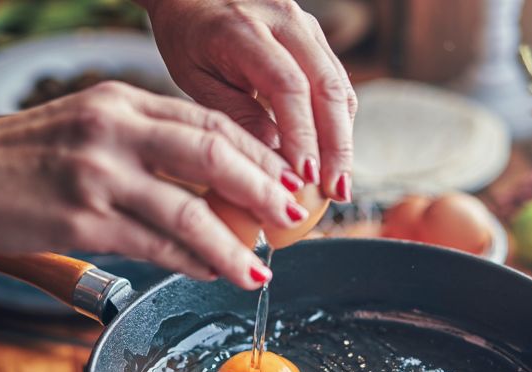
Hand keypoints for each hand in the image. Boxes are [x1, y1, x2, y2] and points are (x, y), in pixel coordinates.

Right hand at [0, 82, 310, 289]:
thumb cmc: (26, 156)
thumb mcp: (91, 128)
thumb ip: (149, 144)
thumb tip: (213, 184)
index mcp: (122, 102)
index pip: (209, 122)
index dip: (257, 154)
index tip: (285, 179)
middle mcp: (115, 130)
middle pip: (213, 154)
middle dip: (264, 189)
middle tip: (292, 216)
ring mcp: (99, 175)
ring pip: (191, 210)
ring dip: (234, 245)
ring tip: (260, 268)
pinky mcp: (83, 220)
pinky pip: (156, 245)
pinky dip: (192, 261)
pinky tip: (212, 272)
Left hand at [145, 0, 357, 201]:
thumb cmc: (188, 38)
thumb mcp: (196, 79)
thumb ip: (235, 114)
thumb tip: (276, 159)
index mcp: (244, 29)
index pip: (288, 86)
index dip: (302, 135)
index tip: (305, 178)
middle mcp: (285, 20)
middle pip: (327, 87)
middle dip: (336, 146)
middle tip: (336, 191)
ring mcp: (306, 26)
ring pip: (339, 87)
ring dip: (343, 140)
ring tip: (339, 183)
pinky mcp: (315, 39)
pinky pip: (337, 84)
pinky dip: (338, 124)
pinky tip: (332, 158)